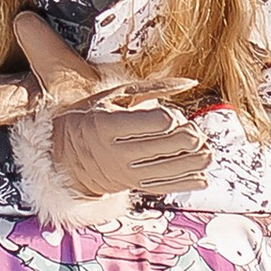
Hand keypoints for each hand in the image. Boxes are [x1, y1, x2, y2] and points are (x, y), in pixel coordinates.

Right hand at [48, 97, 208, 199]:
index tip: (172, 115)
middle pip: (167, 145)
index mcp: (109, 124)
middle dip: (189, 137)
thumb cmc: (92, 117)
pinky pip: (164, 187)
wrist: (65, 155)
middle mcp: (117, 152)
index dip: (172, 117)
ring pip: (170, 169)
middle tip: (194, 131)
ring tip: (206, 152)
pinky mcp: (132, 186)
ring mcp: (125, 173)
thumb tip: (190, 83)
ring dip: (194, 161)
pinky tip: (201, 177)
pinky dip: (186, 182)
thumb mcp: (115, 95)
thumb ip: (154, 88)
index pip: (156, 123)